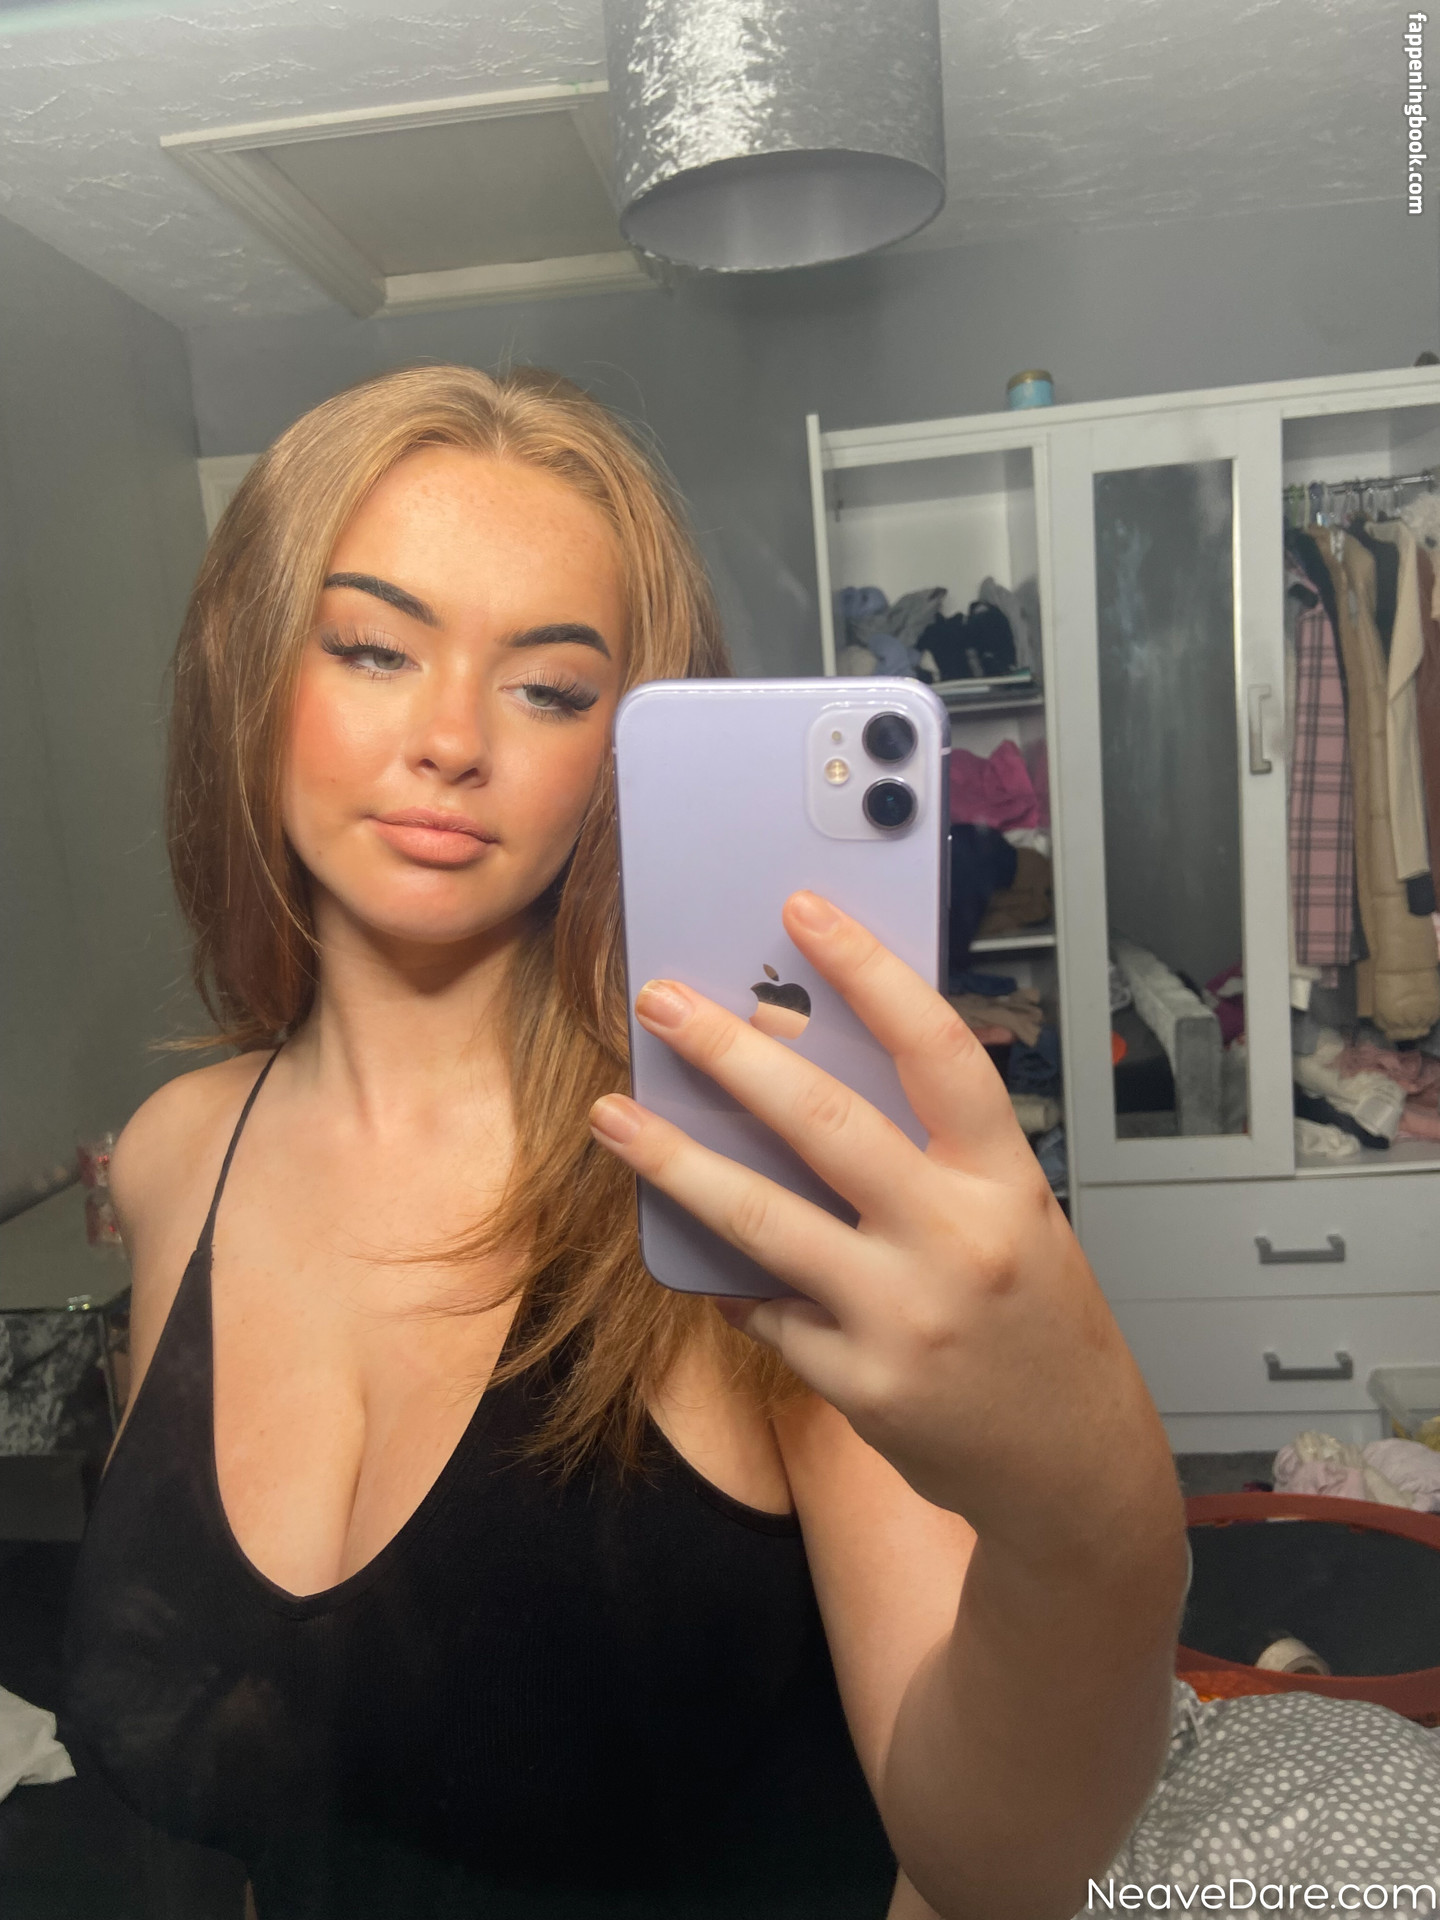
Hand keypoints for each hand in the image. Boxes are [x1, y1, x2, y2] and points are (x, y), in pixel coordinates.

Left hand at [588, 890, 1176, 1568]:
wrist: (1071, 1465)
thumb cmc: (1040, 1323)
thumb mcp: (1015, 1217)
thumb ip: (932, 1156)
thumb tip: (810, 1074)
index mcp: (1005, 1182)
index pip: (936, 1050)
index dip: (868, 971)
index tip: (804, 913)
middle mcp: (956, 1241)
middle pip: (825, 1121)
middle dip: (731, 1052)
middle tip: (663, 1003)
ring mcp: (902, 1316)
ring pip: (763, 1218)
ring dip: (675, 1160)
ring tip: (614, 1116)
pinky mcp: (857, 1382)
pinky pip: (763, 1308)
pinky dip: (722, 1272)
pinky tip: (686, 1242)